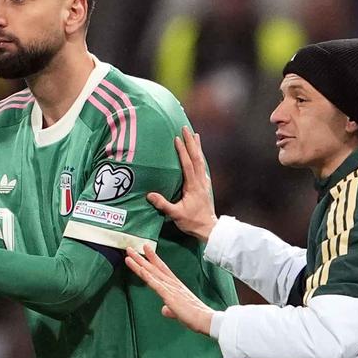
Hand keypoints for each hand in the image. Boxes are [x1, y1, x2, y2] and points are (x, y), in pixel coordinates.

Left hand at [125, 244, 214, 334]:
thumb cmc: (195, 316)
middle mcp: (172, 284)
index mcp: (176, 286)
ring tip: (129, 255)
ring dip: (140, 264)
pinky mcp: (170, 296)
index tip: (146, 249)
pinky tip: (140, 269)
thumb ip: (170, 309)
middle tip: (130, 248)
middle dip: (141, 258)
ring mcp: (171, 288)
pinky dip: (148, 276)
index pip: (162, 269)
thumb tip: (164, 310)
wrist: (205, 319)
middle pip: (154, 268)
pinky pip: (156, 284)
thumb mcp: (179, 311)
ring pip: (152, 273)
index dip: (153, 258)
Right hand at [147, 126, 217, 241]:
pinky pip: (202, 167)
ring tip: (195, 135)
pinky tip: (199, 154)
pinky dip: (200, 157)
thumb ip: (163, 204)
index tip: (178, 139)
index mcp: (193, 186)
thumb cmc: (192, 222)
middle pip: (196, 158)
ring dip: (197, 147)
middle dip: (191, 142)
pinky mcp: (205, 185)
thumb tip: (149, 195)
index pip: (187, 164)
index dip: (182, 151)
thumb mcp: (176, 214)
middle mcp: (200, 181)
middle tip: (186, 129)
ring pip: (201, 161)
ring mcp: (204, 183)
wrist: (208, 228)